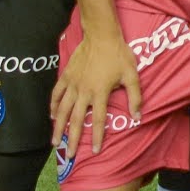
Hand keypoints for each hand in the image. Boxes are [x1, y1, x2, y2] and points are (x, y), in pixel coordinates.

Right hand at [50, 28, 140, 155]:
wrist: (101, 36)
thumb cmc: (119, 55)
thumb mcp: (132, 75)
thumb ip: (135, 97)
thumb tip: (137, 117)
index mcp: (100, 92)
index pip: (99, 120)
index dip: (98, 136)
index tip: (96, 151)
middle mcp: (84, 91)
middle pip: (77, 120)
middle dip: (72, 139)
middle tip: (69, 154)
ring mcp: (72, 84)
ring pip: (63, 110)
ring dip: (58, 127)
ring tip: (55, 142)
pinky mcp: (66, 76)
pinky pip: (56, 94)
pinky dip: (53, 106)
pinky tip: (52, 116)